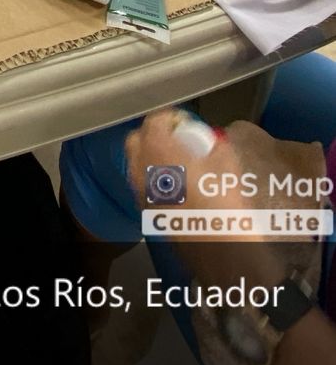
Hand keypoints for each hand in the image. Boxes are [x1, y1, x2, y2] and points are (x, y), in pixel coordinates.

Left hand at [124, 110, 284, 291]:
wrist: (219, 247)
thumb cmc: (223, 201)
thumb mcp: (226, 163)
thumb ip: (215, 145)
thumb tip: (213, 142)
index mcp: (158, 150)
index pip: (154, 120)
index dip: (171, 117)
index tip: (186, 123)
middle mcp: (141, 168)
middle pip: (137, 140)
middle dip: (154, 135)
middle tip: (178, 139)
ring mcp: (140, 191)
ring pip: (136, 163)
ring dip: (152, 156)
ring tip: (178, 161)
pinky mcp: (145, 210)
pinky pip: (143, 184)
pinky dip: (154, 177)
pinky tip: (176, 183)